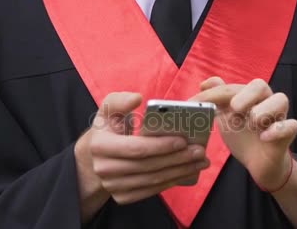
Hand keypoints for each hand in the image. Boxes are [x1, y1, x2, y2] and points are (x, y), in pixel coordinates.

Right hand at [74, 92, 209, 215]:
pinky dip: (172, 181)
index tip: (183, 140)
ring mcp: (112, 186)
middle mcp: (104, 169)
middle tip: (200, 151)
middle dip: (177, 159)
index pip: (136, 148)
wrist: (96, 156)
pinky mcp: (122, 197)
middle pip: (148, 166)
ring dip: (180, 171)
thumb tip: (137, 98)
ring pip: (153, 180)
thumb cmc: (109, 127)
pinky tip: (187, 171)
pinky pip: (152, 191)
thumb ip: (120, 100)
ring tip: (200, 161)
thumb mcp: (109, 108)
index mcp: (100, 145)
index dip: (161, 146)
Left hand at [191, 77, 296, 190]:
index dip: (214, 93)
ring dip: (264, 109)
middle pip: (260, 85)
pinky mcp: (288, 134)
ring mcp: (279, 117)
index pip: (233, 87)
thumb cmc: (244, 137)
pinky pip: (291, 125)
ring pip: (281, 99)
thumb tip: (205, 82)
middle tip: (234, 108)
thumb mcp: (226, 119)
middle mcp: (265, 102)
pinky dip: (278, 129)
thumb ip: (217, 101)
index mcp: (249, 97)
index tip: (196, 103)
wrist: (259, 164)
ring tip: (252, 123)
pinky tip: (264, 137)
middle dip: (245, 94)